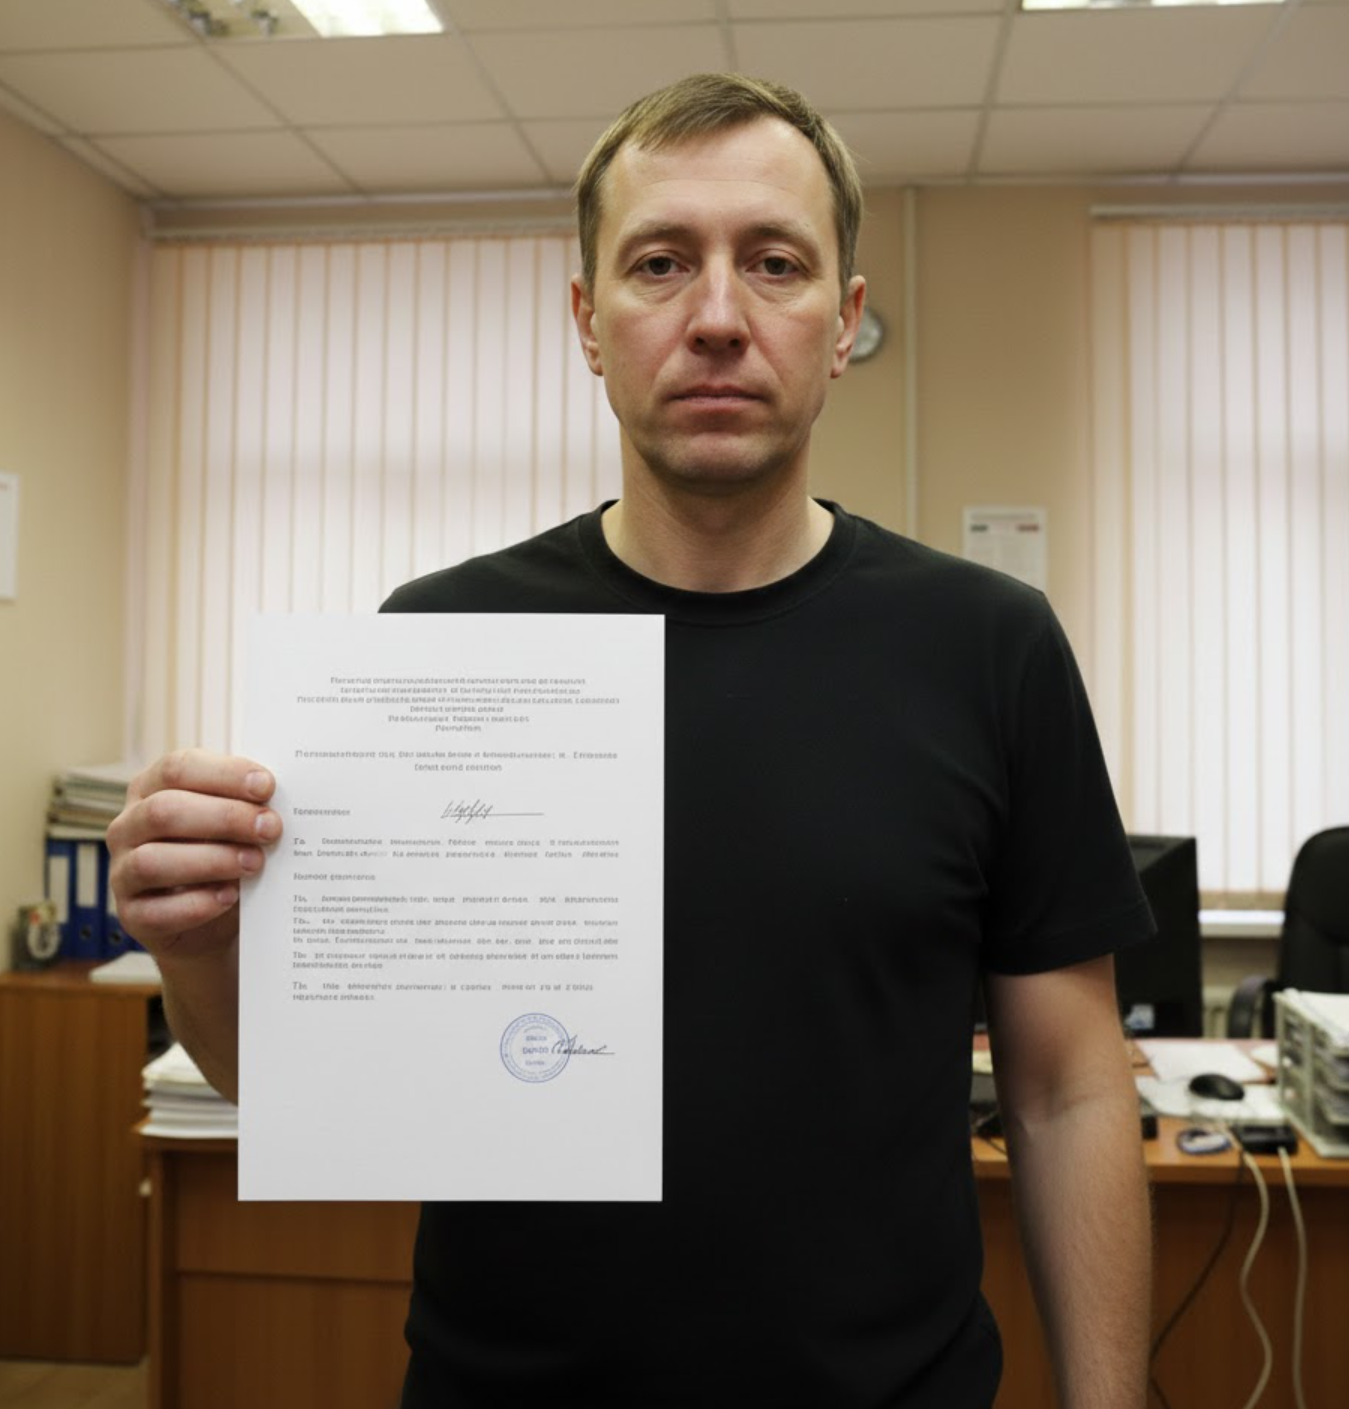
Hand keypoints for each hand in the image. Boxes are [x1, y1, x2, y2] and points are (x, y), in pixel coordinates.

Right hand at [107, 748, 281, 965]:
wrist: (213, 921)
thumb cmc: (225, 853)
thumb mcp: (234, 823)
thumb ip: (248, 804)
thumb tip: (280, 799)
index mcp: (152, 789)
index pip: (178, 768)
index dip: (224, 775)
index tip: (267, 786)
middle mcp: (128, 826)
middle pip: (165, 811)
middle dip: (225, 817)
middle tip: (270, 828)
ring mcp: (122, 873)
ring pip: (152, 861)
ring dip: (211, 860)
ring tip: (256, 863)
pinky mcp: (131, 916)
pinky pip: (156, 912)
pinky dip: (196, 904)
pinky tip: (230, 897)